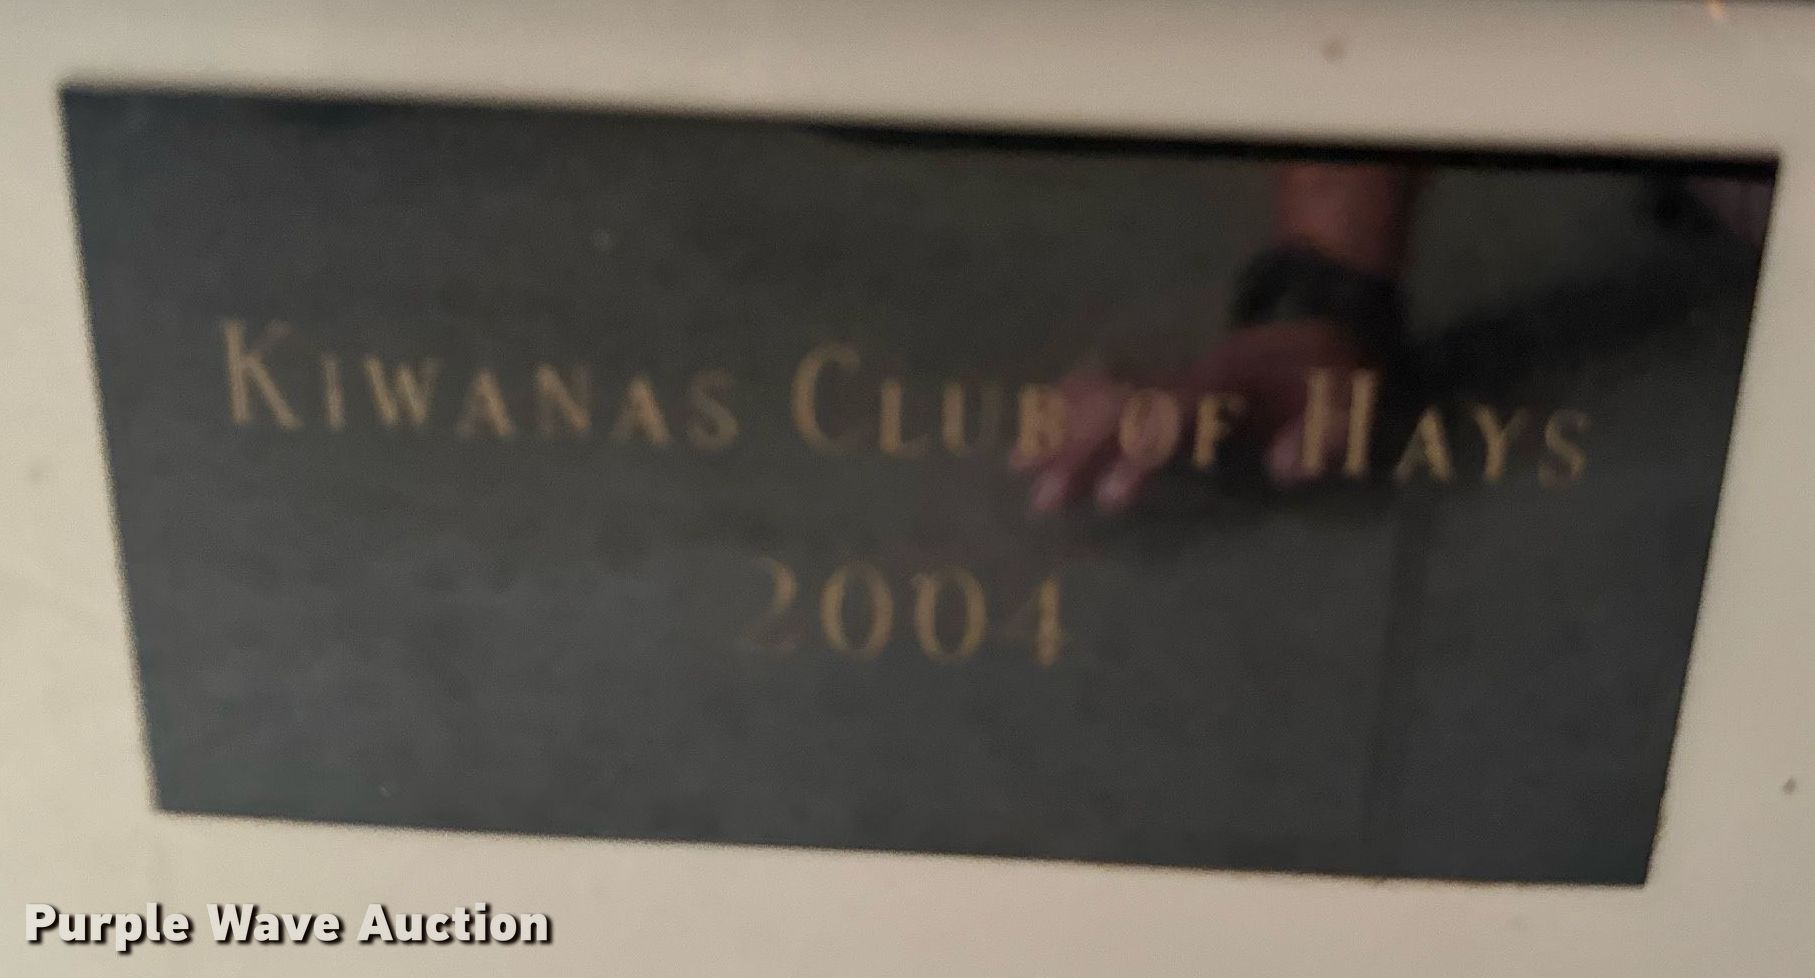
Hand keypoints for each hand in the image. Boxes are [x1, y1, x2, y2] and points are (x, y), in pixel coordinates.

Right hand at [1013, 319, 1365, 513]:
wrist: (1324, 318)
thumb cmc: (1336, 374)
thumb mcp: (1351, 404)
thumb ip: (1325, 435)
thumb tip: (1283, 468)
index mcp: (1227, 387)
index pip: (1171, 420)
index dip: (1139, 455)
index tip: (1110, 498)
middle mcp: (1189, 379)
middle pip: (1121, 410)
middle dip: (1078, 450)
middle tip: (1040, 496)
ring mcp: (1174, 375)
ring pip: (1107, 396)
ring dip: (1063, 428)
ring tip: (1019, 462)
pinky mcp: (1168, 381)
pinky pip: (1111, 387)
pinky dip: (1073, 402)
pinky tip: (1041, 422)